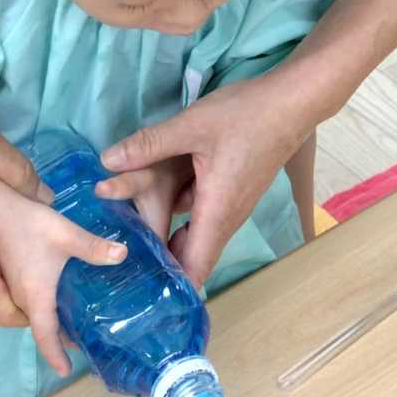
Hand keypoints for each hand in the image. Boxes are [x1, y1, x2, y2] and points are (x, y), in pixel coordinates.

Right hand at [0, 176, 126, 376]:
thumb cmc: (24, 219)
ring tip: (66, 318)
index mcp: (33, 295)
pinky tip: (46, 289)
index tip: (67, 370)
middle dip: (52, 337)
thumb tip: (124, 255)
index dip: (55, 355)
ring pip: (22, 314)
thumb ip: (93, 247)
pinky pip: (13, 300)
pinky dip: (30, 305)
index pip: (44, 336)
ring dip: (41, 320)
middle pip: (34, 327)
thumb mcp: (63, 232)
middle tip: (77, 338)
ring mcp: (2, 287)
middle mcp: (15, 297)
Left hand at [97, 73, 309, 286]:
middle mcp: (226, 217)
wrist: (291, 102)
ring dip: (166, 234)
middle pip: (190, 254)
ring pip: (194, 231)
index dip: (170, 287)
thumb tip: (105, 162)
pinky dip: (179, 213)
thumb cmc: (246, 117)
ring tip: (126, 235)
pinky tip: (154, 199)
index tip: (138, 295)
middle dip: (160, 261)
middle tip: (119, 263)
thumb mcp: (191, 125)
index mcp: (216, 212)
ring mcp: (232, 205)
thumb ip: (148, 145)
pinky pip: (202, 213)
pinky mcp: (233, 190)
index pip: (194, 268)